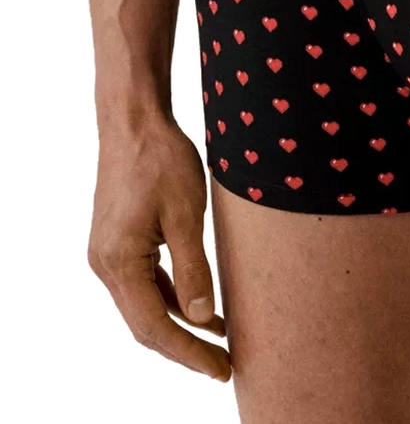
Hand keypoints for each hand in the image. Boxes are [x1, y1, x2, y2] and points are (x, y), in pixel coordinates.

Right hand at [88, 115, 230, 379]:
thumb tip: (204, 318)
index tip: (221, 369)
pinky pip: (144, 282)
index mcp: (119, 263)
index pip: (155, 327)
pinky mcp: (118, 241)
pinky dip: (170, 297)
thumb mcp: (185, 214)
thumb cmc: (160, 159)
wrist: (134, 120)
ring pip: (144, 304)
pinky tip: (199, 304)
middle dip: (185, 347)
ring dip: (179, 323)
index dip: (189, 353)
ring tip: (220, 339)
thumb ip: (193, 269)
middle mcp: (106, 265)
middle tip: (224, 365)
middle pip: (146, 323)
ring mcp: (109, 253)